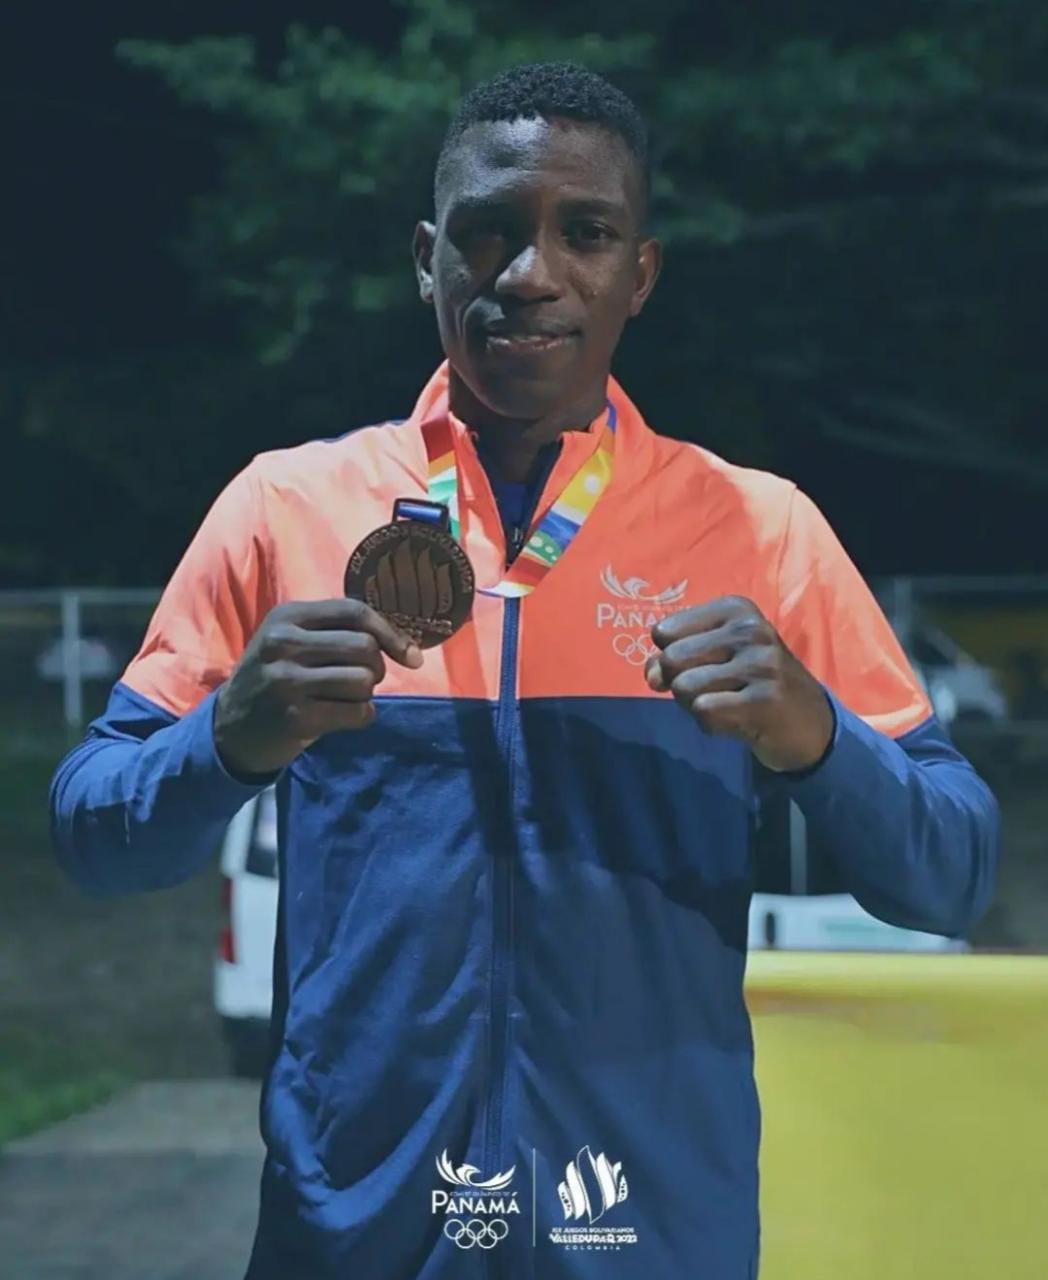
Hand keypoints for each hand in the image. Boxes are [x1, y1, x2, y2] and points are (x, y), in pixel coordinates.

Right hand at [214, 599, 423, 777]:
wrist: (231, 728)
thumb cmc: (275, 678)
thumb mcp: (291, 640)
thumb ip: (337, 631)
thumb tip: (408, 646)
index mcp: (286, 616)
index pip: (355, 611)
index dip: (390, 632)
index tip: (411, 656)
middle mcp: (283, 643)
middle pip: (365, 647)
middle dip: (376, 667)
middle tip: (361, 680)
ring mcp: (287, 681)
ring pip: (364, 681)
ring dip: (366, 694)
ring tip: (345, 698)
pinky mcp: (296, 718)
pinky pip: (358, 712)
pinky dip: (362, 716)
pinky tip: (343, 716)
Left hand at [644, 595, 833, 772]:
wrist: (809, 722)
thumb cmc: (753, 682)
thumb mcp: (715, 657)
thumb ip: (672, 659)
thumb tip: (652, 676)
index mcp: (736, 609)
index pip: (664, 632)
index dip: (669, 657)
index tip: (698, 665)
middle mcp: (750, 629)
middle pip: (671, 659)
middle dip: (679, 683)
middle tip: (714, 690)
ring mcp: (760, 664)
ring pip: (684, 687)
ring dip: (695, 706)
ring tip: (728, 704)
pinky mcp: (765, 700)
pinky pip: (704, 711)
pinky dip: (711, 724)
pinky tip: (738, 720)